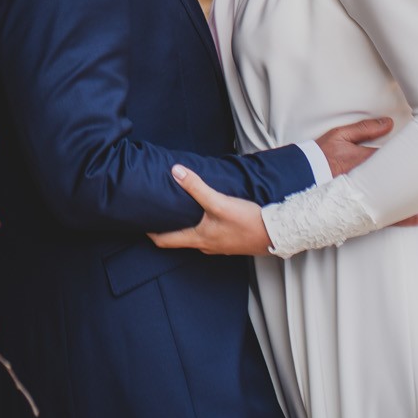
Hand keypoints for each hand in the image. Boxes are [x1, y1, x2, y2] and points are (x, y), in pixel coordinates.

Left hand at [147, 165, 271, 254]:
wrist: (278, 234)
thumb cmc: (248, 221)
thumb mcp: (219, 202)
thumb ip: (196, 187)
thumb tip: (175, 171)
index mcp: (198, 238)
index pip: (164, 241)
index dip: (150, 233)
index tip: (139, 222)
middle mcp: (206, 246)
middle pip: (178, 239)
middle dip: (166, 227)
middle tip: (157, 213)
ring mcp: (218, 245)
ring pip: (194, 237)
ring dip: (184, 226)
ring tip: (178, 210)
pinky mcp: (230, 241)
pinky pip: (209, 235)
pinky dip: (201, 226)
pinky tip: (205, 215)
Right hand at [315, 117, 417, 228]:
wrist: (298, 181)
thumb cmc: (318, 156)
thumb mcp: (338, 135)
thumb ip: (363, 129)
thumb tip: (389, 123)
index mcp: (366, 159)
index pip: (398, 157)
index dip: (415, 155)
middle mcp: (370, 181)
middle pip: (403, 180)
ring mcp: (367, 198)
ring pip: (399, 199)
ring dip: (416, 198)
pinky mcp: (362, 212)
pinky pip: (388, 217)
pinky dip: (405, 218)